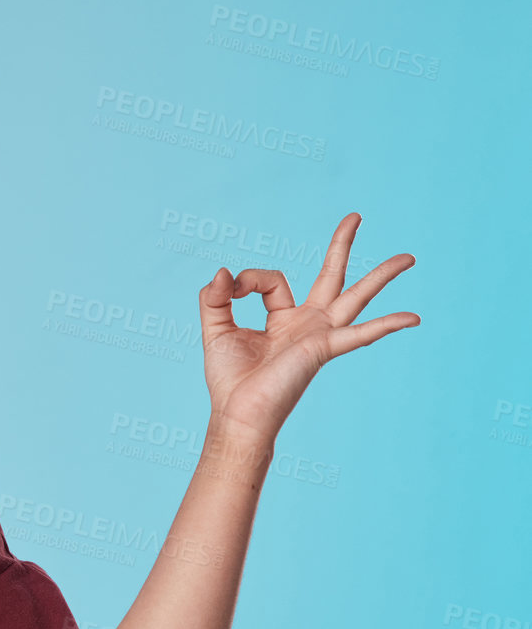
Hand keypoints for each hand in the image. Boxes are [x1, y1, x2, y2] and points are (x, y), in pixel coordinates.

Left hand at [199, 213, 418, 444]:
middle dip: (342, 246)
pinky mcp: (323, 349)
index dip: (249, 279)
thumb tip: (224, 271)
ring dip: (382, 276)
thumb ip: (215, 298)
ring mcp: (319, 335)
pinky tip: (414, 318)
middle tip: (355, 215)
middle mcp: (307, 324)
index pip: (273, 280)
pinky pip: (360, 334)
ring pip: (356, 297)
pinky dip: (387, 325)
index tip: (231, 289)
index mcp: (284, 319)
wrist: (238, 413)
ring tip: (409, 257)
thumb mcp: (215, 329)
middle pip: (332, 276)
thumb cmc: (230, 379)